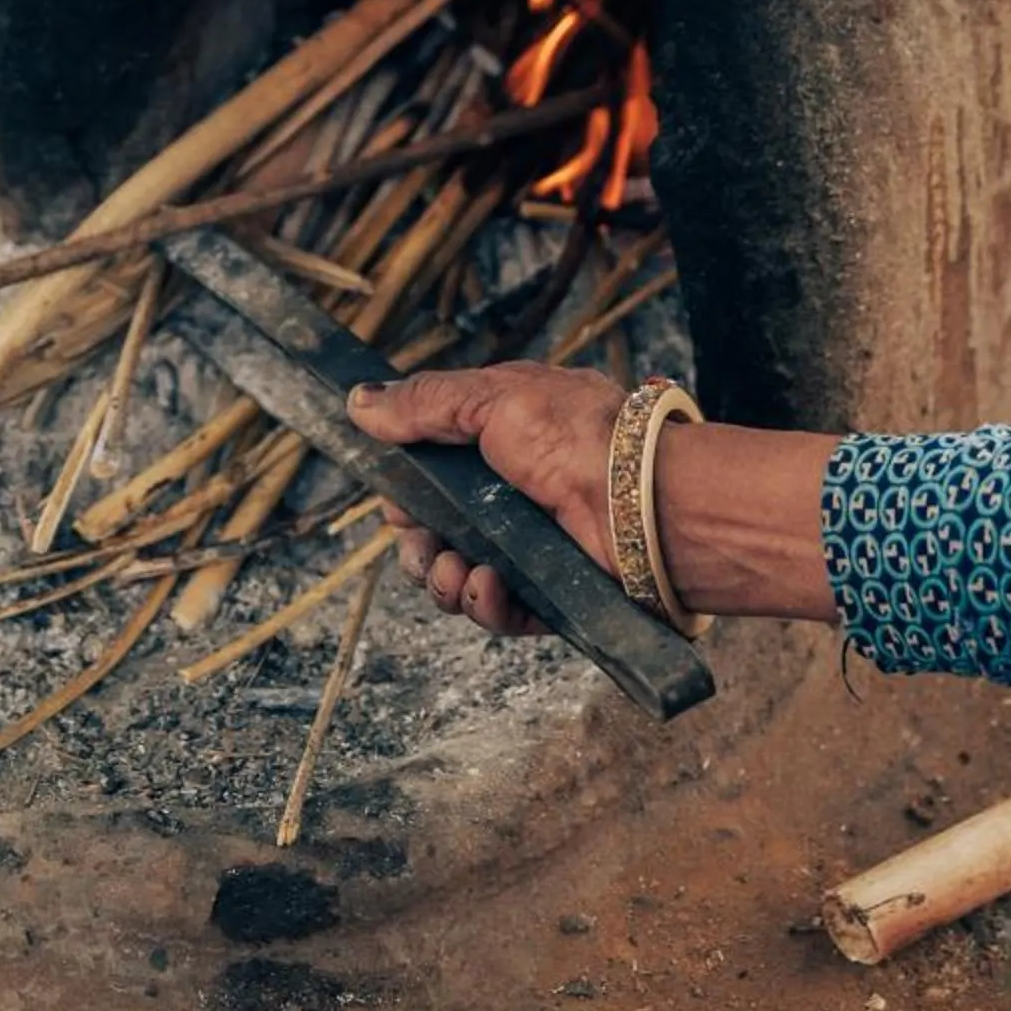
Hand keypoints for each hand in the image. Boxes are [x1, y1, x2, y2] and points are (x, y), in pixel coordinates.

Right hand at [349, 363, 621, 633]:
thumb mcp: (495, 398)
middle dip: (417, 546)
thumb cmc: (584, 439)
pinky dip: (483, 604)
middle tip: (425, 543)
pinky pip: (497, 612)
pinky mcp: (548, 594)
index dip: (406, 496)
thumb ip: (424, 403)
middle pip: (432, 536)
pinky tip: (488, 585)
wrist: (650, 502)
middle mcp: (511, 499)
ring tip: (457, 568)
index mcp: (499, 445)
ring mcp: (529, 549)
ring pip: (456, 579)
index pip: (430, 478)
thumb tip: (359, 402)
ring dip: (442, 579)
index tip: (397, 501)